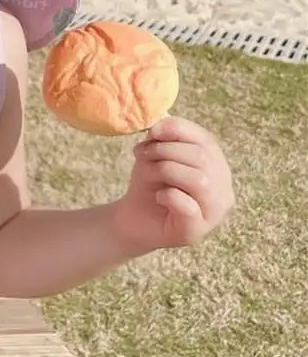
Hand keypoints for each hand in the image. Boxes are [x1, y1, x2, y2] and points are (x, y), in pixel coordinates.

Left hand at [110, 117, 233, 254]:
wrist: (134, 217)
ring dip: (164, 170)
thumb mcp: (154, 155)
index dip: (178, 130)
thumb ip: (163, 138)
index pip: (206, 140)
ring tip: (147, 173)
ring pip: (200, 181)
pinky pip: (188, 206)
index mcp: (216, 165)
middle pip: (202, 158)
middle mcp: (223, 188)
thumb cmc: (150, 183)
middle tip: (143, 155)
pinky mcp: (197, 231)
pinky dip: (168, 195)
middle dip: (165, 151)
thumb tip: (160, 125)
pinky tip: (158, 195)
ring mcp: (214, 213)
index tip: (152, 132)